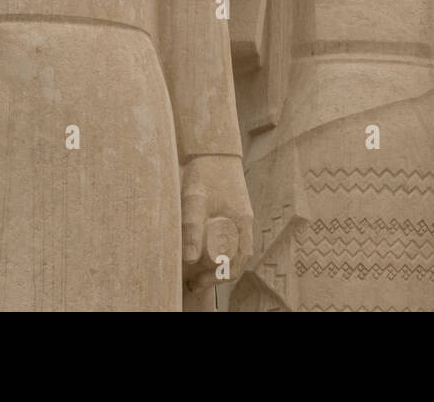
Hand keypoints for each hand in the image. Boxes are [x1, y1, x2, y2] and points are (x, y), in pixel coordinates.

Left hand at [181, 155, 253, 292]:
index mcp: (241, 222)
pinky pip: (230, 236)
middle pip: (236, 258)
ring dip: (217, 262)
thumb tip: (189, 259)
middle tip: (194, 281)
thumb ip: (192, 227)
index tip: (201, 283)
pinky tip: (202, 249)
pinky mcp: (232, 209)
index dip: (221, 277)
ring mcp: (239, 215)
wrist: (213, 149)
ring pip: (233, 248)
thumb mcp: (195, 200)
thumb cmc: (204, 173)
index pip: (238, 261)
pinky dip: (219, 249)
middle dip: (217, 274)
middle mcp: (243, 221)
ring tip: (195, 270)